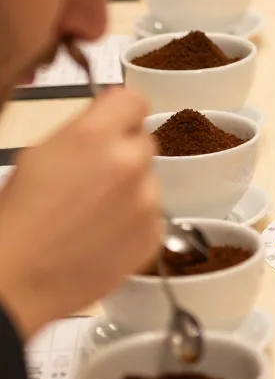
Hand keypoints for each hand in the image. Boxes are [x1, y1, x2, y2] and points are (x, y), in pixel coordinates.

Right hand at [0, 89, 160, 338]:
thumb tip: (108, 121)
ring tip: (92, 213)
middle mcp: (128, 162)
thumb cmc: (18, 219)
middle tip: (94, 177)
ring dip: (130, 189)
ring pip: (149, 179)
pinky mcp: (153, 232)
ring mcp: (146, 199)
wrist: (16, 278)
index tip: (116, 122)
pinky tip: (101, 234)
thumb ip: (84, 132)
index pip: (134, 100)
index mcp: (95, 135)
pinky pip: (151, 214)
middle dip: (124, 153)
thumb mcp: (40, 155)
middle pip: (143, 141)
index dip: (123, 112)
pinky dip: (133, 221)